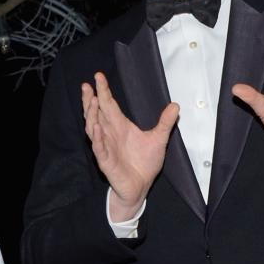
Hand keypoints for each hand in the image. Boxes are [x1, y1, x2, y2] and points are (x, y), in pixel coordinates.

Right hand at [81, 71, 178, 219]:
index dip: (103, 91)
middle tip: (87, 85)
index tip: (98, 76)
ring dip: (91, 115)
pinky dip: (96, 138)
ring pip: (93, 128)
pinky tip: (96, 127)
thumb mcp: (159, 139)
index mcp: (120, 126)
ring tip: (92, 101)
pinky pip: (98, 148)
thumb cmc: (145, 164)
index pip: (109, 105)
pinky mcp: (106, 161)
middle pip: (96, 113)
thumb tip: (176, 105)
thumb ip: (165, 123)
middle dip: (90, 99)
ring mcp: (106, 147)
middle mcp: (110, 134)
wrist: (140, 186)